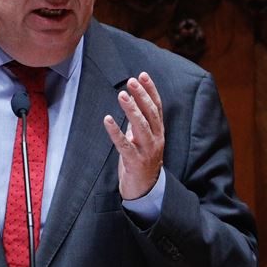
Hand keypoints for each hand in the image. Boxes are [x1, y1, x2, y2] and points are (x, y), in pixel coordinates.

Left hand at [103, 72, 163, 199]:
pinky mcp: (135, 161)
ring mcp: (146, 151)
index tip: (142, 75)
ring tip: (122, 95)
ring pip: (141, 127)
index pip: (157, 107)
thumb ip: (140, 123)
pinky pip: (124, 144)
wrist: (145, 190)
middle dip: (141, 96)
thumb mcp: (143, 139)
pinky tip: (107, 119)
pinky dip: (116, 131)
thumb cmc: (142, 161)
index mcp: (158, 132)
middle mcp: (156, 139)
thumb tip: (132, 103)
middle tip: (131, 81)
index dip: (151, 90)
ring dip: (132, 109)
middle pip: (150, 114)